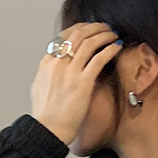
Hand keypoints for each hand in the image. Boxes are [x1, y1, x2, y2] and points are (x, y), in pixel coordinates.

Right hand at [29, 21, 121, 144]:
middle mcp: (58, 63)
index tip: (90, 29)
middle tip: (105, 27)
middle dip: (94, 27)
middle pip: (77, 34)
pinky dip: (109, 50)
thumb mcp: (41, 87)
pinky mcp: (82, 83)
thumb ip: (49, 73)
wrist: (48, 129)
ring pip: (89, 43)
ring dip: (104, 35)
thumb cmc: (46, 115)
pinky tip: (116, 47)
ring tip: (113, 34)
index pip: (64, 37)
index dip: (79, 29)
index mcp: (47, 63)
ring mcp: (70, 72)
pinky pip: (99, 59)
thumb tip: (54, 67)